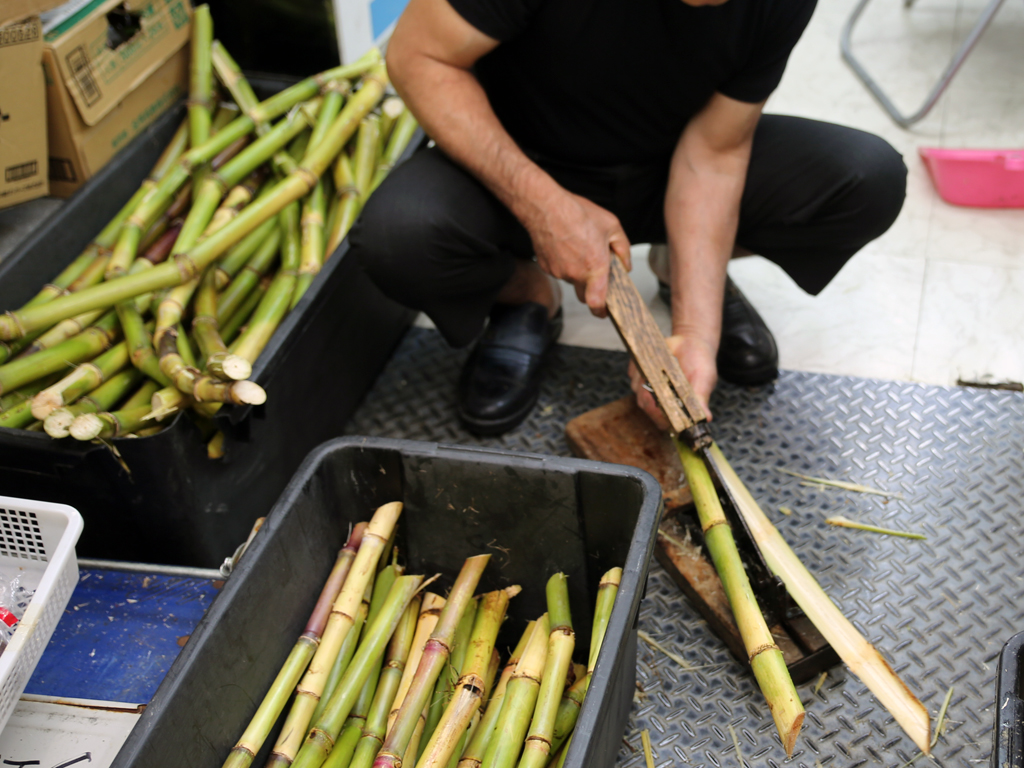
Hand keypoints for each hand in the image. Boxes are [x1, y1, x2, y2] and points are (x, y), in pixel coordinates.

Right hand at [527, 190, 630, 317]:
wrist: (546, 207)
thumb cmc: (577, 213)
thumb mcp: (612, 226)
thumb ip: (623, 249)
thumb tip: (625, 265)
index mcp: (595, 267)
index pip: (596, 302)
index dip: (601, 311)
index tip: (605, 311)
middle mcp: (575, 274)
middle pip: (584, 294)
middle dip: (592, 289)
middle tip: (596, 272)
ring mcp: (559, 272)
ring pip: (572, 280)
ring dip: (578, 270)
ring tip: (579, 246)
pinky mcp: (546, 266)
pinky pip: (559, 271)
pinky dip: (564, 263)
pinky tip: (566, 246)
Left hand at [629, 334, 717, 430]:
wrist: (692, 341)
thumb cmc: (700, 363)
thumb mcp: (703, 380)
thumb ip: (700, 399)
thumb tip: (706, 418)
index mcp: (676, 408)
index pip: (663, 421)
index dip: (658, 415)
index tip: (660, 403)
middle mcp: (660, 400)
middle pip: (645, 405)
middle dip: (649, 393)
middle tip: (658, 380)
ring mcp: (647, 387)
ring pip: (636, 388)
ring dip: (645, 377)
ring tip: (661, 365)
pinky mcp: (639, 372)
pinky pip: (633, 372)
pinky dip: (641, 366)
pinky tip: (655, 359)